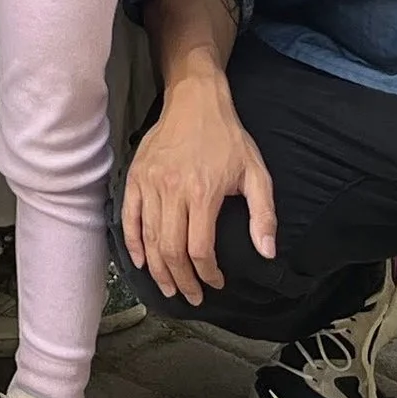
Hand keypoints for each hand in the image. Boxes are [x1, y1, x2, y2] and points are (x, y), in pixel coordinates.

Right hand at [121, 70, 276, 305]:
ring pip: (148, 238)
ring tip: (169, 288)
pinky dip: (132, 243)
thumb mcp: (256, 173)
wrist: (195, 100)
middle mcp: (171, 190)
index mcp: (202, 192)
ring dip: (158, 270)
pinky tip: (141, 262)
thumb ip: (263, 214)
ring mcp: (149, 183)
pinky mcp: (135, 176)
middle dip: (181, 281)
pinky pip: (129, 217)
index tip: (217, 283)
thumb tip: (267, 252)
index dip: (207, 273)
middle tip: (191, 297)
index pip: (199, 248)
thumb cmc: (227, 138)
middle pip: (170, 249)